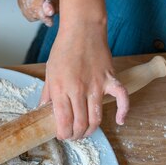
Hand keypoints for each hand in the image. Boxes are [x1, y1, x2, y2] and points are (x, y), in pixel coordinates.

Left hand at [42, 23, 128, 139]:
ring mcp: (96, 85)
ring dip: (91, 130)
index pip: (63, 121)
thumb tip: (42, 109)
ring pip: (96, 117)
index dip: (63, 133)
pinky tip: (120, 121)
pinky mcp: (110, 79)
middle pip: (80, 124)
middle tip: (73, 135)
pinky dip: (123, 112)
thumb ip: (47, 93)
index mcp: (61, 89)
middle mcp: (79, 90)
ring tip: (86, 131)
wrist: (83, 29)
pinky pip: (121, 99)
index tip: (62, 135)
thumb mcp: (49, 72)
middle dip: (76, 135)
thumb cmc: (64, 49)